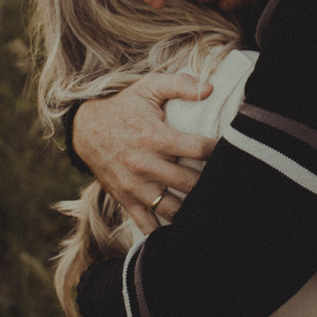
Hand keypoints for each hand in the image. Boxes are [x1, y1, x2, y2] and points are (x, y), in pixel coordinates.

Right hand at [72, 72, 215, 233]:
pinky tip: (182, 229)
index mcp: (155, 137)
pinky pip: (147, 223)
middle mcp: (145, 164)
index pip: (198, 150)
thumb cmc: (123, 106)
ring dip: (193, 210)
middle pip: (190, 183)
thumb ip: (179, 84)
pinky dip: (164, 232)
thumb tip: (209, 89)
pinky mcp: (125, 199)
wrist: (84, 129)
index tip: (232, 151)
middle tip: (227, 182)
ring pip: (173, 209)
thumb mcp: (148, 87)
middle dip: (211, 184)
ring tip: (209, 206)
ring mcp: (135, 185)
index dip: (219, 151)